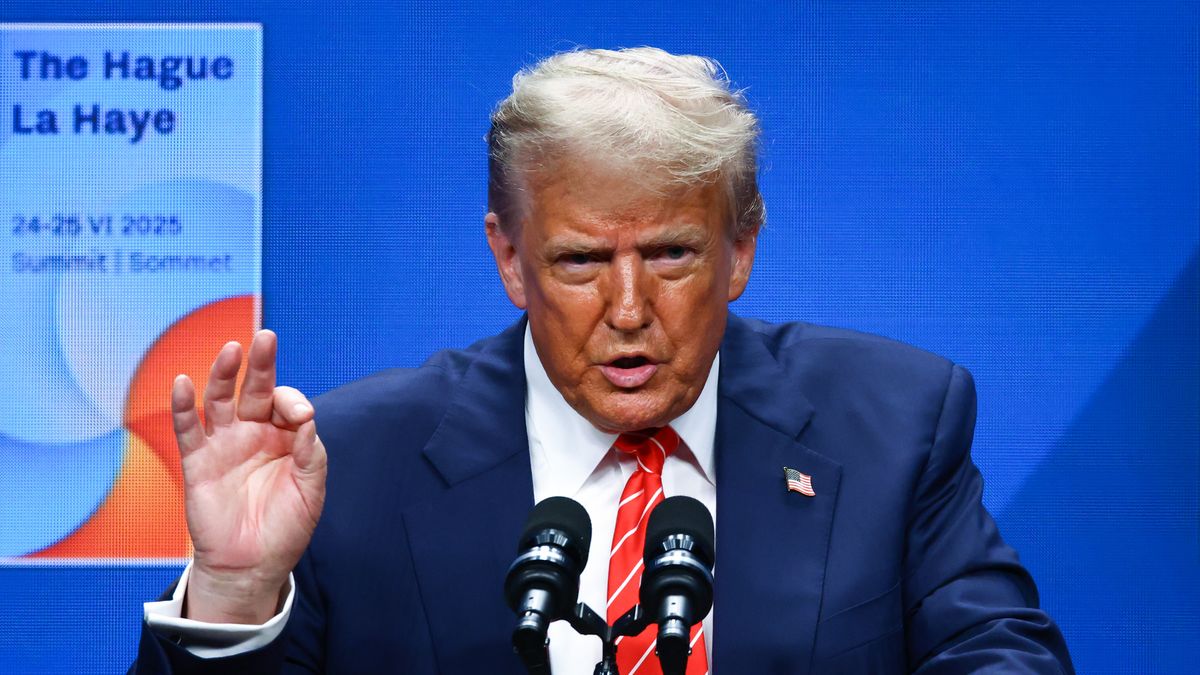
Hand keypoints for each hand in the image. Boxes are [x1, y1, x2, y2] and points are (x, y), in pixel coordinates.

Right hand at [172, 330, 326, 623]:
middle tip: (265, 338)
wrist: (252, 565)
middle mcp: (254, 433)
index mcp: (285, 436)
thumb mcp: (311, 490)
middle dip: (260, 364)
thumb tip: (306, 417)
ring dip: (223, 374)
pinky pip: (188, 429)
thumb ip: (310, 453)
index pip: (287, 404)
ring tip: (230, 350)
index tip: (299, 417)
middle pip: (255, 389)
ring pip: (220, 400)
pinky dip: (183, 406)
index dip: (293, 402)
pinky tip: (183, 383)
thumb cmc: (287, 527)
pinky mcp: (198, 461)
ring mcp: (225, 444)